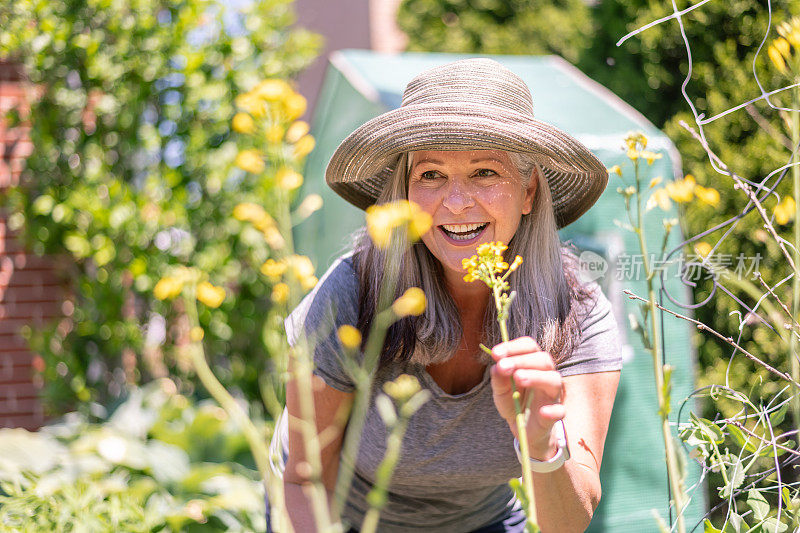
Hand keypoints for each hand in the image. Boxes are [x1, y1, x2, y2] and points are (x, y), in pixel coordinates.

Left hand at [490, 336, 564, 460]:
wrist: (522, 427)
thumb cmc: (513, 401)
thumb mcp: (500, 390)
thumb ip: (499, 379)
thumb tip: (497, 366)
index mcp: (532, 363)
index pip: (529, 346)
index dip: (513, 347)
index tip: (495, 353)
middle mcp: (545, 375)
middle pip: (543, 360)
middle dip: (522, 360)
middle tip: (503, 366)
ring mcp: (552, 395)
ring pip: (554, 380)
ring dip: (536, 377)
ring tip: (518, 378)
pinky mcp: (555, 415)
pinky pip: (560, 411)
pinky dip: (553, 410)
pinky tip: (542, 411)